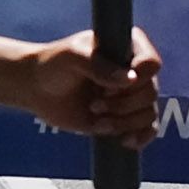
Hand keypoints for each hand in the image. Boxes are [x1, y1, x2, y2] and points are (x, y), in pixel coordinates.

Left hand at [19, 33, 167, 144]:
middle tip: (95, 104)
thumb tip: (131, 80)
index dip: (138, 78)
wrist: (37, 90)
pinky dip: (140, 136)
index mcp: (127, 47)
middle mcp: (133, 71)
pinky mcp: (124, 117)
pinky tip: (125, 142)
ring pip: (148, 114)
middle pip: (151, 93)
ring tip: (98, 121)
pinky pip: (147, 130)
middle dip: (123, 105)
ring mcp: (130, 96)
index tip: (111, 85)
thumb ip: (98, 65)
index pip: (151, 63)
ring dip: (124, 122)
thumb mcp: (71, 57)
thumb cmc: (53, 65)